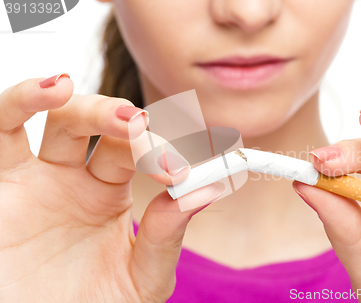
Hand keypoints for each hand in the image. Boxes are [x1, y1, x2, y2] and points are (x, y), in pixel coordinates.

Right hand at [0, 75, 224, 301]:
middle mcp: (73, 179)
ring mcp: (35, 179)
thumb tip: (206, 190)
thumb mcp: (139, 280)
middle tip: (153, 138)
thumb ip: (166, 236)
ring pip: (60, 119)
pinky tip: (53, 89)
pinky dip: (22, 101)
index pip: (140, 151)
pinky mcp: (1, 188)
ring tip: (125, 116)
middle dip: (133, 125)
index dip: (163, 150)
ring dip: (90, 106)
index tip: (183, 170)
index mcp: (109, 195)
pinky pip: (1, 131)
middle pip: (104, 126)